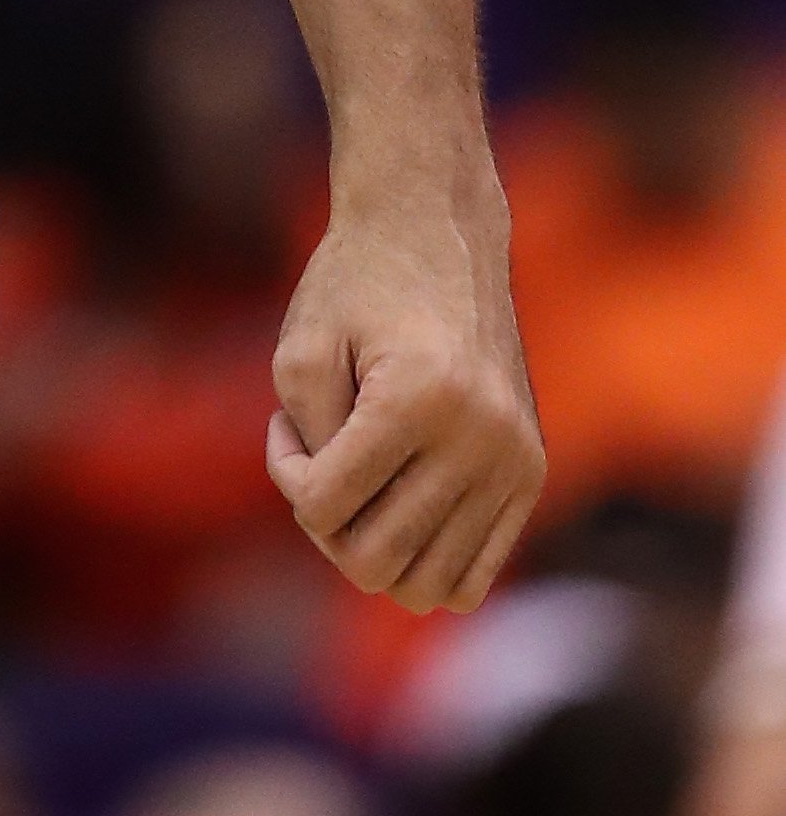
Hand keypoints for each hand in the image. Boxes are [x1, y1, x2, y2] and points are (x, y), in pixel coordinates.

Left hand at [263, 167, 543, 613]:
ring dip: (370, 545)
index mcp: (418, 399)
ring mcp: (515, 461)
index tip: (284, 425)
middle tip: (316, 455)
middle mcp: (481, 438)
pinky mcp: (531, 474)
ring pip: (426, 584)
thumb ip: (308, 447)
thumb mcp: (300, 349)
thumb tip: (338, 528)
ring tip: (356, 478)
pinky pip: (473, 577)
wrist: (438, 232)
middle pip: (373, 558)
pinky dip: (421, 562)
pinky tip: (395, 499)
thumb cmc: (356, 284)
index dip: (286, 472)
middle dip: (323, 521)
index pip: (323, 506)